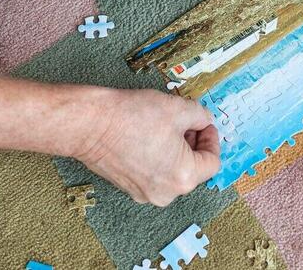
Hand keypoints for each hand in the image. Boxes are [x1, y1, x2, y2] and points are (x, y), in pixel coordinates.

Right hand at [76, 88, 219, 206]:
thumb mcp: (178, 108)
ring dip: (175, 151)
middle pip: (193, 169)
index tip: (203, 124)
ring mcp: (145, 194)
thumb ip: (200, 116)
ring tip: (164, 127)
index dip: (211, 139)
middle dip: (192, 144)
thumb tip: (205, 121)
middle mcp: (166, 193)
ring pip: (173, 172)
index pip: (212, 162)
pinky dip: (157, 159)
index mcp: (184, 177)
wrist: (90, 125)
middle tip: (185, 122)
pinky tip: (147, 138)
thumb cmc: (133, 117)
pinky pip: (154, 175)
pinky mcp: (129, 189)